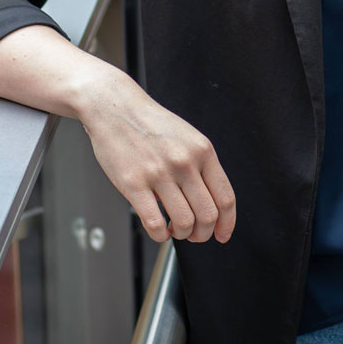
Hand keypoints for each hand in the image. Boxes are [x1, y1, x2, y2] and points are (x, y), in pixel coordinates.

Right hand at [75, 66, 237, 244]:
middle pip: (207, 215)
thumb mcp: (188, 138)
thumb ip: (201, 166)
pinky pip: (155, 223)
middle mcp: (184, 162)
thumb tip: (210, 201)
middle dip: (203, 233)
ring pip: (184, 223)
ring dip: (182, 234)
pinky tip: (158, 229)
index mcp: (202, 151)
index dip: (227, 223)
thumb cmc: (150, 124)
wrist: (115, 108)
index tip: (222, 234)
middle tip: (195, 234)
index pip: (225, 197)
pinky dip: (160, 235)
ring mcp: (159, 173)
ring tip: (174, 229)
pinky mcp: (134, 183)